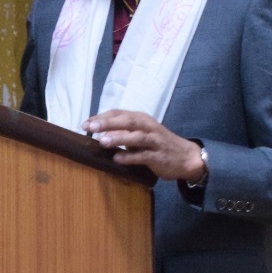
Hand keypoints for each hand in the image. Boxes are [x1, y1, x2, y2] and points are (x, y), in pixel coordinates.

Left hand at [83, 110, 205, 182]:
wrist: (186, 157)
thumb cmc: (159, 145)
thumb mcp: (141, 134)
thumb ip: (124, 132)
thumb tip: (100, 133)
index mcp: (141, 119)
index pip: (119, 113)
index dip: (102, 117)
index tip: (85, 123)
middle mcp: (148, 127)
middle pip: (127, 121)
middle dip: (108, 123)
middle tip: (91, 127)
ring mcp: (154, 141)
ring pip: (136, 137)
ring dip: (118, 138)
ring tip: (102, 142)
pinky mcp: (158, 156)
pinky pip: (143, 156)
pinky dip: (130, 157)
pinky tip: (117, 158)